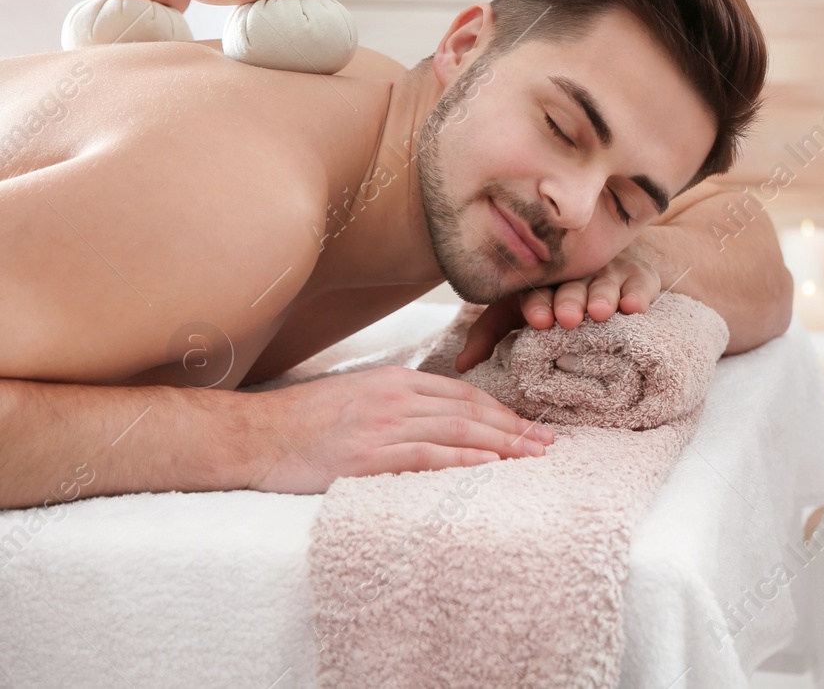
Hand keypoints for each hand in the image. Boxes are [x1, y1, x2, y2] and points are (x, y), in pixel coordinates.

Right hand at [248, 365, 555, 493]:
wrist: (251, 436)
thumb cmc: (300, 422)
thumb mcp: (355, 395)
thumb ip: (395, 402)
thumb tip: (433, 417)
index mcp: (394, 381)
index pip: (462, 394)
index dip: (500, 411)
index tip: (527, 425)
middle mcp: (394, 398)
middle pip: (469, 411)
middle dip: (513, 427)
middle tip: (547, 443)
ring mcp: (380, 427)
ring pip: (456, 433)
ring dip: (501, 445)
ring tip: (533, 457)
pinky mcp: (366, 458)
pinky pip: (425, 457)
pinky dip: (461, 462)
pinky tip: (489, 468)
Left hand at [453, 244, 664, 372]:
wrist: (607, 269)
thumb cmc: (554, 299)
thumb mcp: (515, 313)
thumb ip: (489, 335)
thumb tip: (462, 365)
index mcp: (542, 281)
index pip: (538, 290)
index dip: (537, 304)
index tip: (538, 321)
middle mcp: (575, 274)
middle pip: (572, 285)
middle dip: (570, 300)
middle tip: (570, 317)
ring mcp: (608, 273)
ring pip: (605, 281)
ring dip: (603, 295)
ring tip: (601, 312)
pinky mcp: (638, 275)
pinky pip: (640, 281)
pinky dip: (638, 293)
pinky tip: (634, 307)